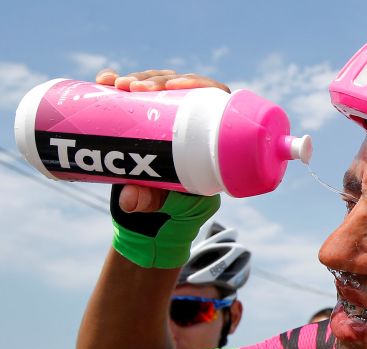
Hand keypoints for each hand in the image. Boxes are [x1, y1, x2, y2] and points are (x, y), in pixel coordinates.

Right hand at [94, 69, 229, 212]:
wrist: (158, 200)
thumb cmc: (176, 200)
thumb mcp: (167, 200)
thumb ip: (149, 200)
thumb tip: (127, 201)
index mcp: (207, 134)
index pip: (212, 97)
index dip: (198, 84)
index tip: (175, 85)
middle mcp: (188, 117)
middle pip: (179, 86)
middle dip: (156, 81)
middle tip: (135, 87)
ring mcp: (165, 111)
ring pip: (156, 84)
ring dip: (137, 79)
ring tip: (117, 84)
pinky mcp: (143, 111)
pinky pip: (133, 91)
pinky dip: (117, 83)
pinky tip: (104, 80)